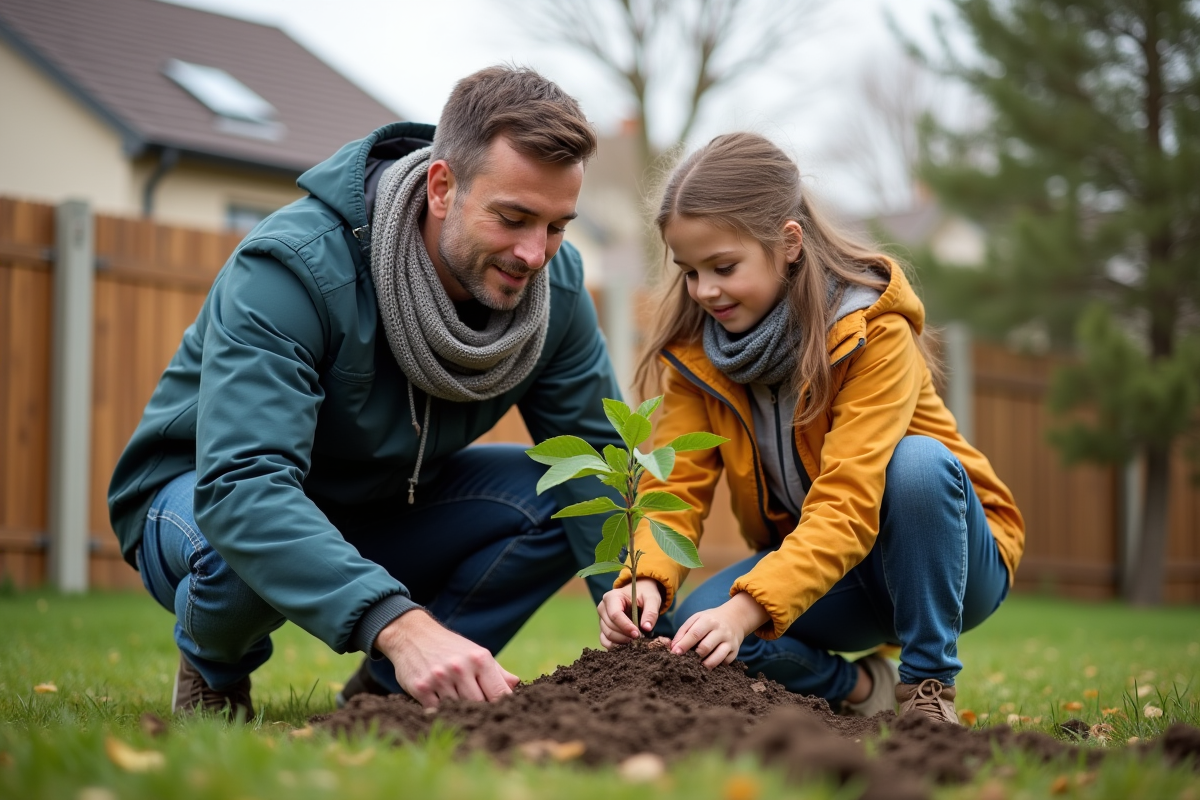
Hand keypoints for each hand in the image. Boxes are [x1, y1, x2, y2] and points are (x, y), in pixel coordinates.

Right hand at [374, 610, 519, 708]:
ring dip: (459, 710)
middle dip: (481, 710)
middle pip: (480, 704)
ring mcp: (440, 678)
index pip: (499, 693)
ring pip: (458, 709)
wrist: (412, 635)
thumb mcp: (476, 653)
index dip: (502, 706)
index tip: (502, 712)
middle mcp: (460, 668)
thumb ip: (497, 672)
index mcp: (479, 659)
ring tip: (458, 703)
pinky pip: (437, 711)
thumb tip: (516, 685)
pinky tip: (441, 701)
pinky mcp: (421, 688)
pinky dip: (441, 710)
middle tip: (480, 712)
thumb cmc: (450, 647)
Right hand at [597, 578, 663, 647]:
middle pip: (610, 627)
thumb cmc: (644, 594)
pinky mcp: (604, 628)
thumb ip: (650, 613)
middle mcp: (603, 608)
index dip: (625, 626)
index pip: (615, 615)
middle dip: (625, 635)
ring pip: (607, 635)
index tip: (638, 634)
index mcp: (612, 597)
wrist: (640, 594)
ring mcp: (602, 619)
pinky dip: (615, 646)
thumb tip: (647, 628)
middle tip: (640, 639)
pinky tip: (628, 646)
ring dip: (622, 641)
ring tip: (636, 641)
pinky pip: (605, 641)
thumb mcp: (652, 599)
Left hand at [670, 592, 768, 668]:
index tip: (675, 653)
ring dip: (705, 664)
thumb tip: (673, 648)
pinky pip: (725, 662)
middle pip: (705, 647)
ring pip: (717, 657)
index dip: (684, 645)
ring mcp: (729, 641)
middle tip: (685, 662)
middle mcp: (721, 630)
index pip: (695, 634)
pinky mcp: (735, 651)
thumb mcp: (696, 619)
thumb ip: (683, 632)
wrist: (735, 618)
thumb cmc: (710, 620)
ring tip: (696, 667)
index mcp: (708, 620)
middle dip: (694, 657)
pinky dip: (716, 666)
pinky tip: (709, 665)